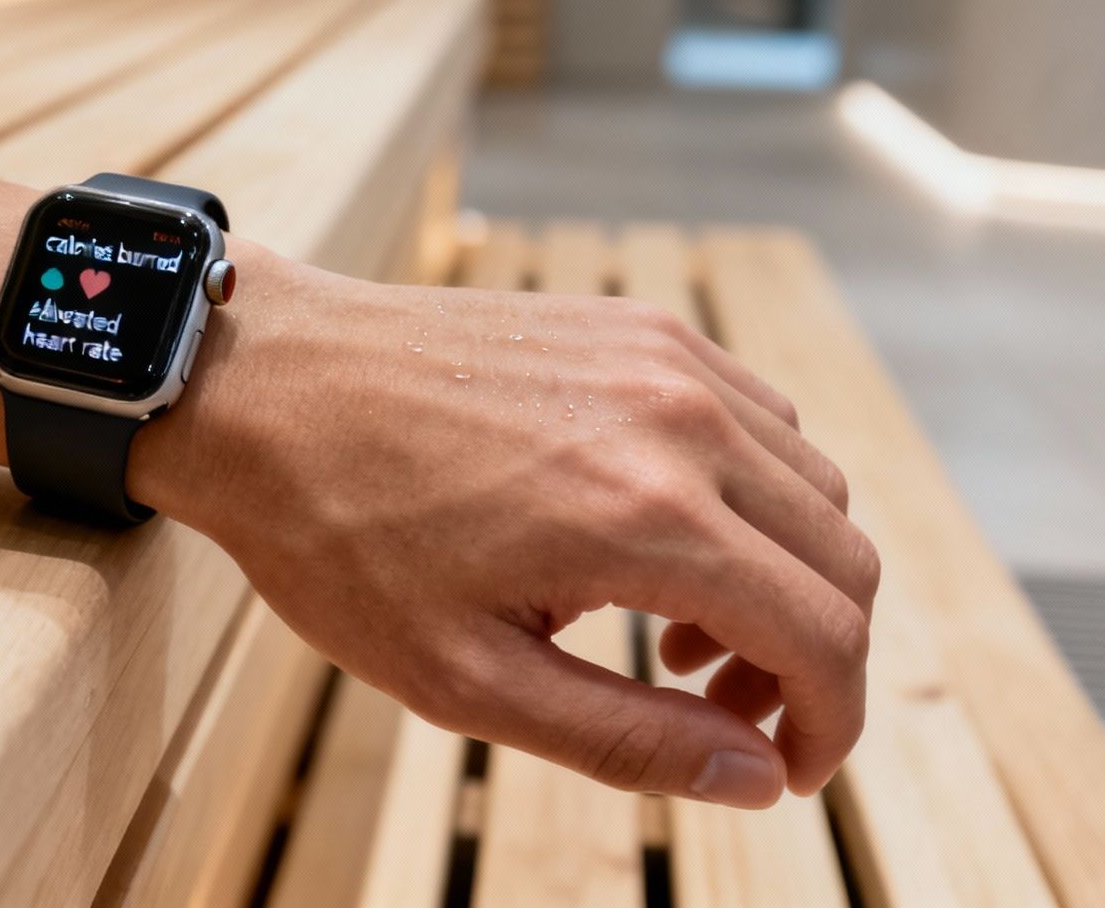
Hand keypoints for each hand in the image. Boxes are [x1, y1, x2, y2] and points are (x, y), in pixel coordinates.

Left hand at [136, 250, 877, 808]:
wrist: (262, 383)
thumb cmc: (339, 534)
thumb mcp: (466, 678)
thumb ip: (627, 738)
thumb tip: (754, 779)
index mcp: (647, 517)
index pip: (825, 635)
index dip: (829, 725)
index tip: (787, 771)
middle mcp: (682, 421)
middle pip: (842, 558)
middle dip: (813, 660)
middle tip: (719, 710)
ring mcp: (664, 357)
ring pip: (810, 484)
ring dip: (781, 575)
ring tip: (673, 630)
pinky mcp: (636, 324)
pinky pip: (756, 416)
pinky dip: (748, 495)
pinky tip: (655, 535)